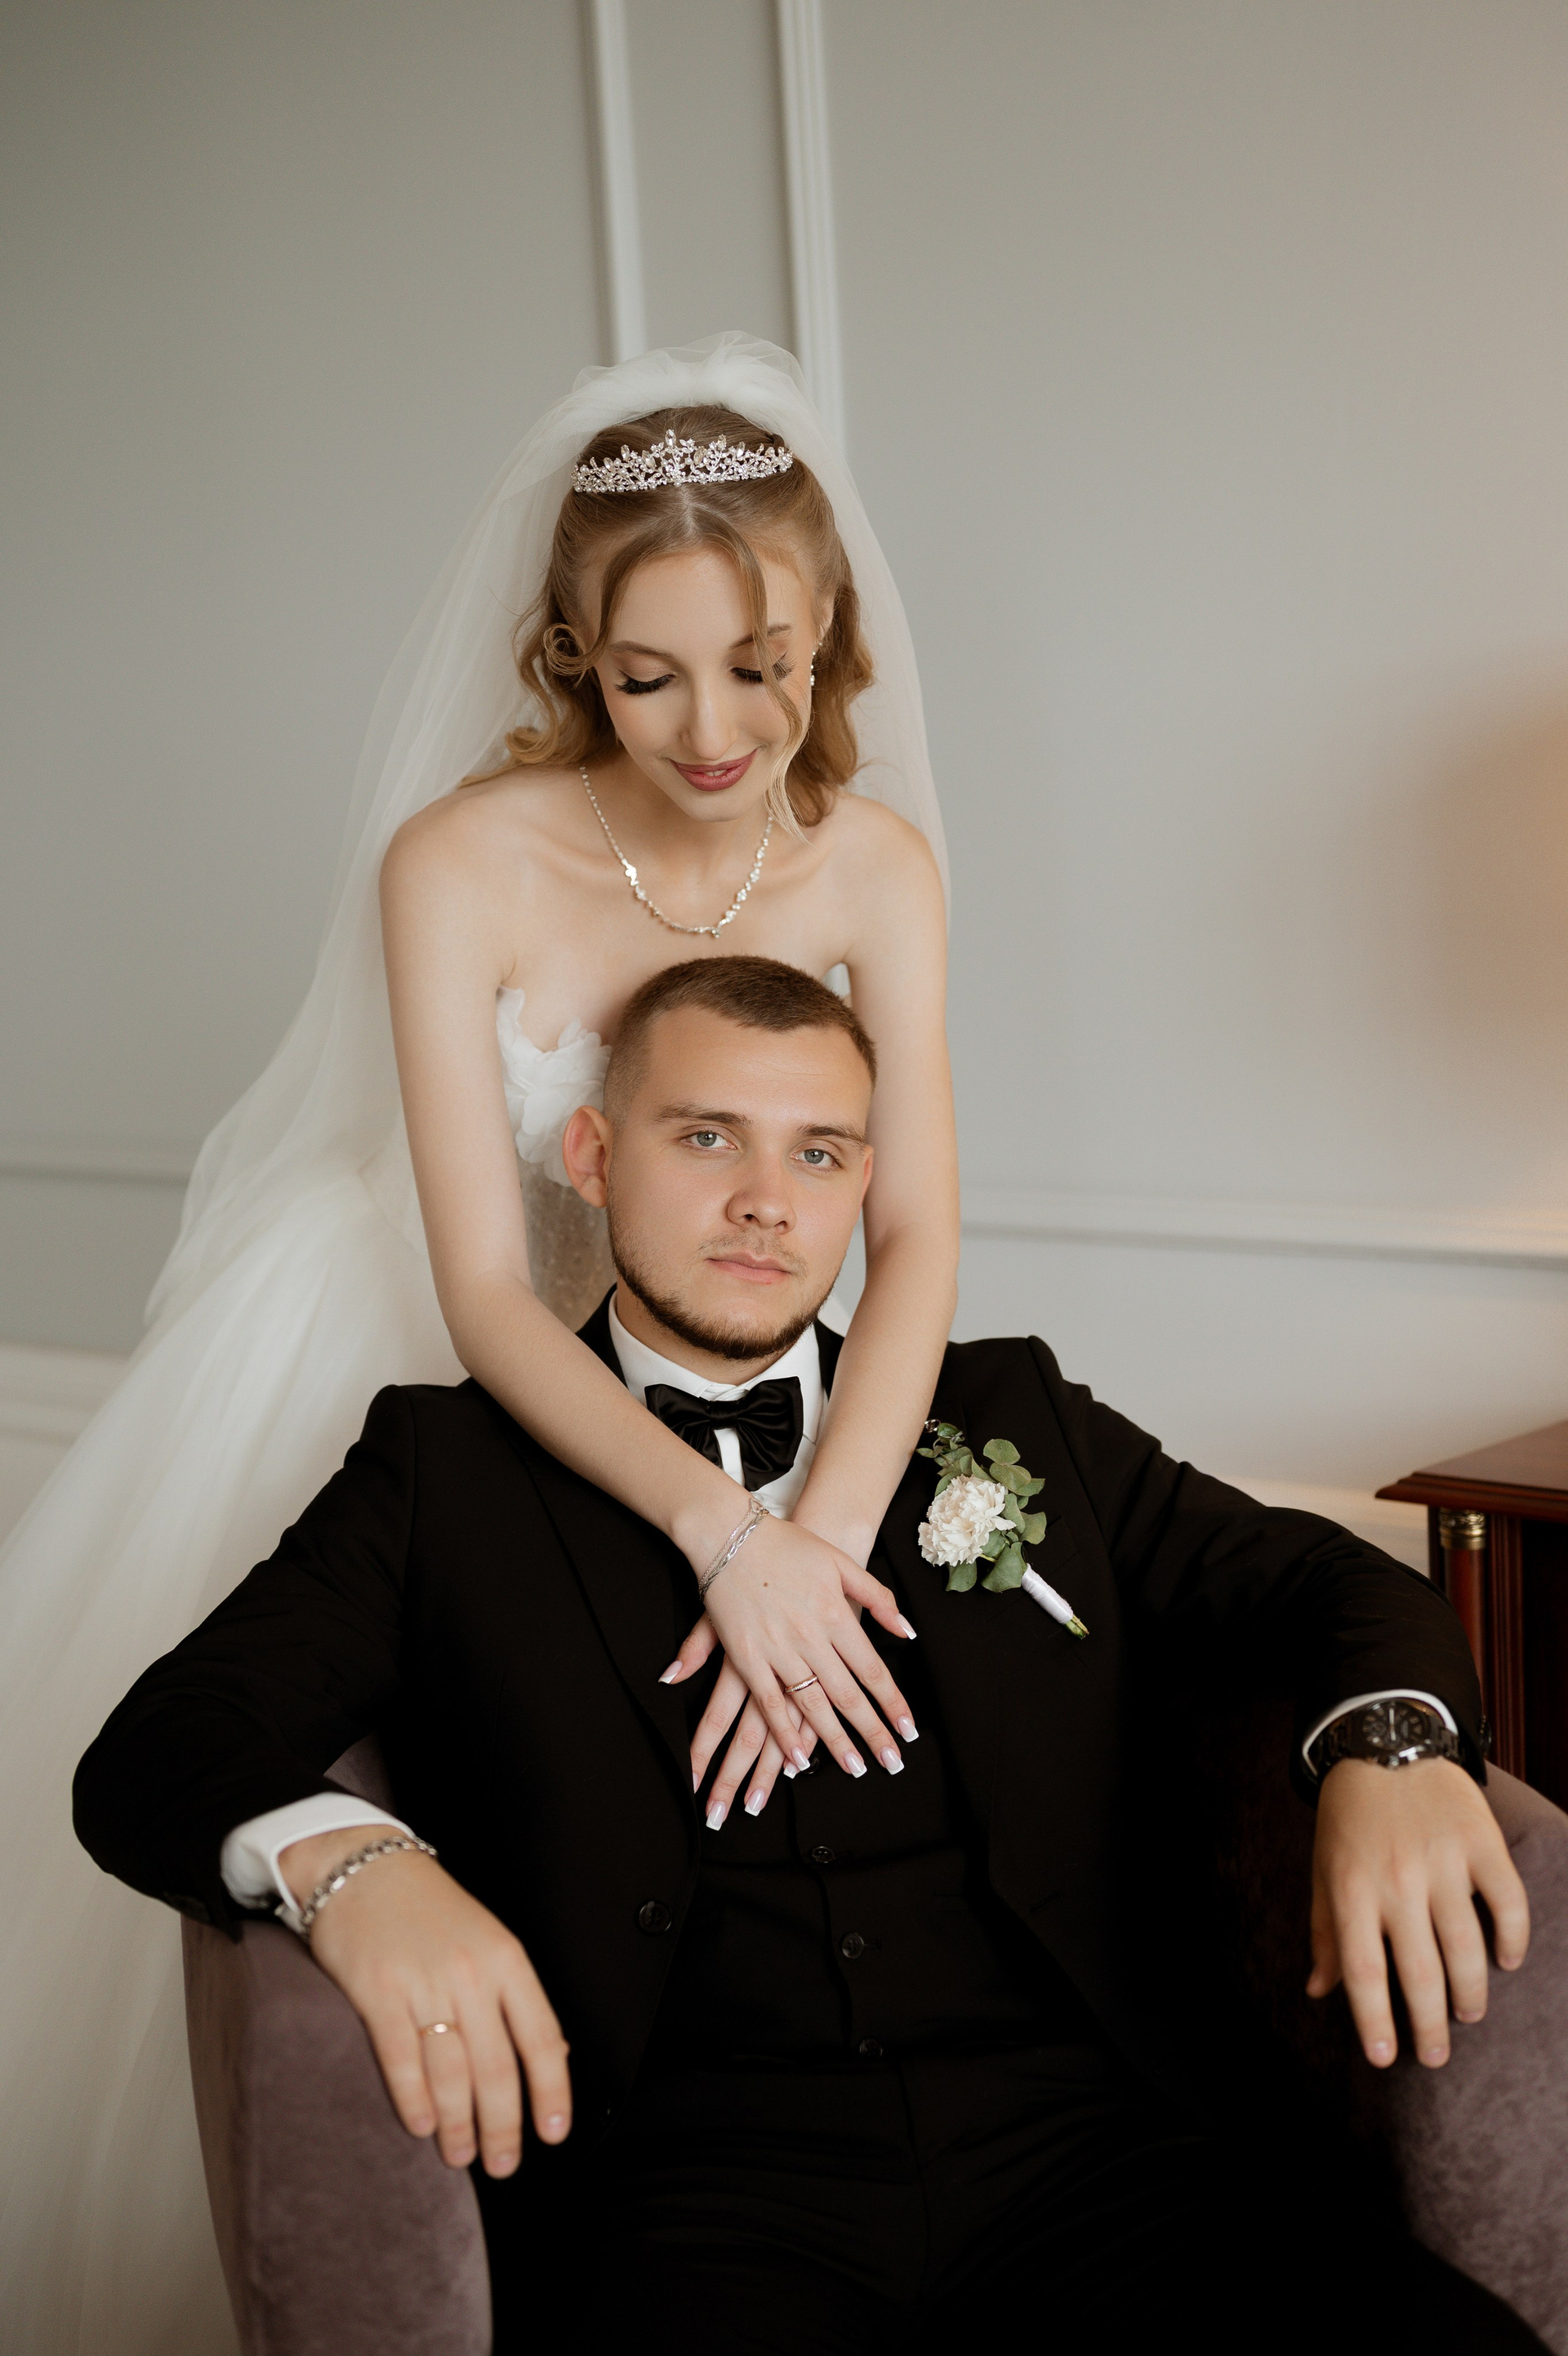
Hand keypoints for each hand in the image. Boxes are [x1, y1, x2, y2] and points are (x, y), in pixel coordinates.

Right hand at [278, 1826, 570, 2175]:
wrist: (363, 1866)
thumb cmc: (428, 1910)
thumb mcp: (488, 1939)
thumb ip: (513, 1996)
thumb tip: (553, 2056)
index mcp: (506, 1960)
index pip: (542, 2037)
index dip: (553, 2092)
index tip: (555, 2132)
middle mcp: (471, 1973)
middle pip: (497, 2068)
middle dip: (503, 2126)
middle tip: (502, 2164)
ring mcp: (423, 1982)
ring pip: (451, 2072)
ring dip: (458, 2124)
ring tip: (460, 2154)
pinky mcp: (376, 1991)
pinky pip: (401, 2058)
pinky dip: (413, 2099)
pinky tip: (420, 2126)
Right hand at [663, 1513, 917, 1804]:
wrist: (732, 1534)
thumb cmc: (791, 1545)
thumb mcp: (842, 1563)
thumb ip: (877, 1598)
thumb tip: (907, 1632)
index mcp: (836, 1614)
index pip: (872, 1670)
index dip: (892, 1703)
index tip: (908, 1731)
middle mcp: (810, 1637)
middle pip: (847, 1695)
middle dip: (872, 1732)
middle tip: (891, 1763)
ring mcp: (776, 1649)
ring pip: (811, 1706)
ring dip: (834, 1741)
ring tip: (855, 1767)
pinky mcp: (744, 1657)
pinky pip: (768, 1703)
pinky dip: (784, 1733)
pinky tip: (798, 1758)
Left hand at [1307, 1758, 1529, 2066]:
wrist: (1384, 1741)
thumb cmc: (1349, 1817)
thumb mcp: (1323, 1869)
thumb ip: (1323, 1932)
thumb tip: (1318, 1991)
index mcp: (1352, 1890)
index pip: (1364, 1972)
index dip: (1374, 2021)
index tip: (1384, 2057)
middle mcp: (1397, 1881)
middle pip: (1419, 1972)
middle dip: (1430, 2025)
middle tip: (1436, 2056)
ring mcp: (1443, 1862)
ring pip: (1466, 1948)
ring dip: (1470, 1992)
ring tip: (1467, 2015)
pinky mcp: (1481, 1843)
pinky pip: (1507, 1903)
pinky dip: (1513, 1939)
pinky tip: (1507, 1961)